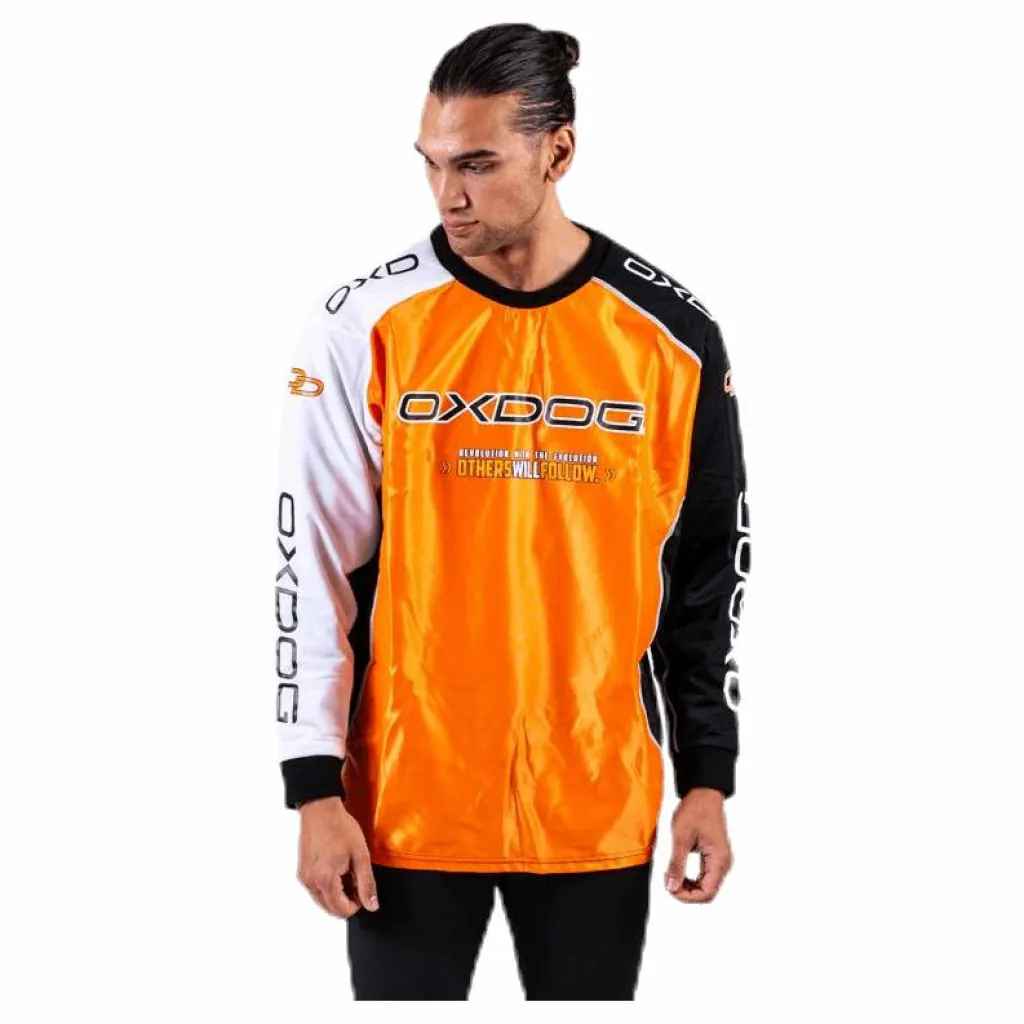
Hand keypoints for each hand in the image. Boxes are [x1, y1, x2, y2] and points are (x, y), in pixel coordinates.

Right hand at [296, 796, 377, 918]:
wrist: (320, 809)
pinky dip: (328, 886)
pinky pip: (316, 890)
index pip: (341, 910)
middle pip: (331, 909)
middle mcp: (310, 882)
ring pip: (323, 901)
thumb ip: (367, 883)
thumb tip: (372, 905)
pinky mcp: (302, 872)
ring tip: (347, 872)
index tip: (362, 889)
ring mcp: (304, 878)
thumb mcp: (360, 855)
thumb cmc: (339, 827)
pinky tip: (336, 869)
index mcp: (325, 879)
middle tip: (356, 880)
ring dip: (337, 894)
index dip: (357, 904)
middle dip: (347, 900)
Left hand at [663, 787, 732, 902]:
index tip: (670, 888)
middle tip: (668, 882)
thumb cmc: (695, 810)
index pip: (706, 893)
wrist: (704, 793)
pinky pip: (705, 876)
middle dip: (687, 893)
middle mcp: (723, 863)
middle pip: (707, 893)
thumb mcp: (681, 838)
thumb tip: (671, 887)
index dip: (687, 897)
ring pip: (706, 886)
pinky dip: (692, 878)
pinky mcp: (714, 856)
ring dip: (688, 886)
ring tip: (671, 876)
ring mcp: (720, 860)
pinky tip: (678, 871)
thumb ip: (677, 865)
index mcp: (719, 860)